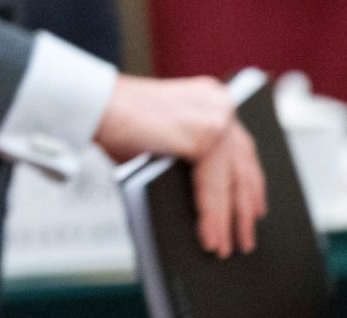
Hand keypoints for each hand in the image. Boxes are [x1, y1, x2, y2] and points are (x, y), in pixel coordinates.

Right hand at [94, 75, 266, 257]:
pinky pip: (216, 187)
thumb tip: (203, 203)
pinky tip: (211, 237)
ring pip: (232, 180)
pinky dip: (214, 216)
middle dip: (244, 208)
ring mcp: (217, 117)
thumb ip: (185, 160)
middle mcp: (220, 103)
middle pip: (243, 166)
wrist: (92, 104)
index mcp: (210, 99)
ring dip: (229, 219)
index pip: (240, 148)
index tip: (253, 210)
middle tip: (244, 238)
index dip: (248, 184)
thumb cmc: (116, 121)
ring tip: (227, 247)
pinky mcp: (206, 135)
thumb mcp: (162, 140)